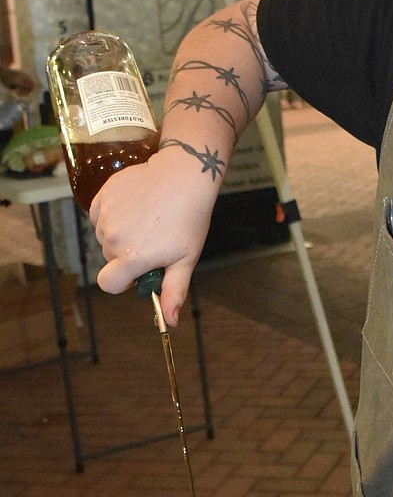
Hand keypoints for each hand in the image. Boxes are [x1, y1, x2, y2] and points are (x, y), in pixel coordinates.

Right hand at [89, 151, 216, 323]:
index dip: (122, 282)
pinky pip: (100, 214)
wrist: (184, 174)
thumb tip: (170, 321)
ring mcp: (106, 215)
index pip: (108, 284)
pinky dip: (114, 214)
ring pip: (105, 236)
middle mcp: (113, 238)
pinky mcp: (103, 195)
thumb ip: (173, 291)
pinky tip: (136, 206)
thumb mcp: (186, 258)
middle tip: (154, 238)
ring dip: (121, 233)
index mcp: (132, 258)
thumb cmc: (189, 218)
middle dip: (128, 254)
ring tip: (148, 219)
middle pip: (110, 259)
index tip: (139, 271)